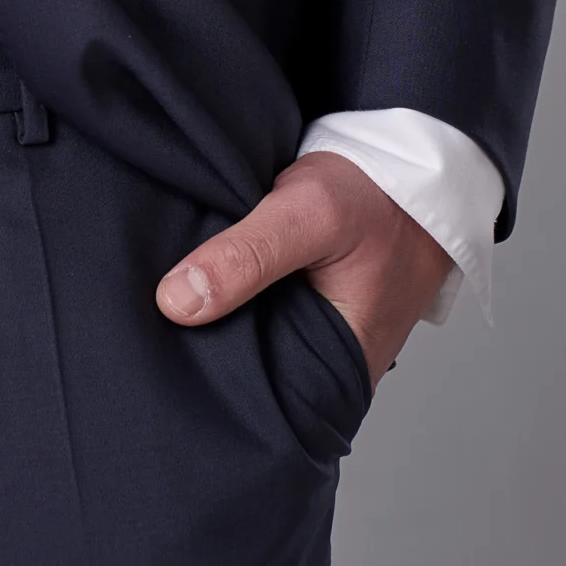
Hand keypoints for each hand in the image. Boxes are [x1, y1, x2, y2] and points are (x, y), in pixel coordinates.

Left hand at [154, 151, 453, 388]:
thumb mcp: (308, 214)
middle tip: (149, 324)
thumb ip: (246, 256)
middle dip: (208, 347)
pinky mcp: (317, 304)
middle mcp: (334, 364)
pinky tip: (207, 275)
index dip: (210, 380)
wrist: (416, 163)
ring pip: (258, 338)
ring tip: (169, 299)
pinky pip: (268, 310)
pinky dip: (241, 293)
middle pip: (254, 370)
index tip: (158, 353)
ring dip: (224, 315)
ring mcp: (327, 335)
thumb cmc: (376, 194)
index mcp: (341, 370)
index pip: (261, 402)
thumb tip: (175, 303)